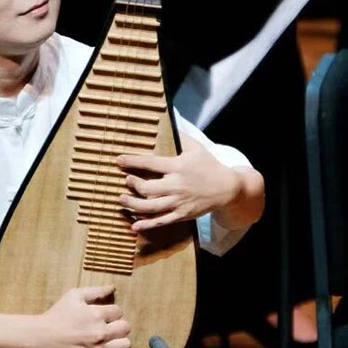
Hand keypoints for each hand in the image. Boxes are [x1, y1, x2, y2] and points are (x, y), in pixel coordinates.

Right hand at [35, 286, 130, 347]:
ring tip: (110, 335)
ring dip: (119, 338)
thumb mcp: (74, 295)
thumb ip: (96, 291)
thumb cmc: (59, 313)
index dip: (112, 310)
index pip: (119, 311)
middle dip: (118, 323)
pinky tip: (105, 345)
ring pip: (125, 345)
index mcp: (96, 315)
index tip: (102, 312)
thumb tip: (113, 287)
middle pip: (126, 327)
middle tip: (108, 323)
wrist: (44, 336)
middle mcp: (100, 334)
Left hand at [117, 136, 239, 232]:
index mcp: (178, 167)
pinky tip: (134, 226)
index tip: (119, 160)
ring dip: (133, 204)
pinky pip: (161, 221)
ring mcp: (178, 202)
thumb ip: (181, 136)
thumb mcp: (196, 147)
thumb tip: (169, 122)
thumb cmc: (209, 166)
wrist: (227, 188)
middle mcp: (176, 185)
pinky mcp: (181, 215)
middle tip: (126, 180)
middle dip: (132, 184)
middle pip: (147, 188)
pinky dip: (146, 225)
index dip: (132, 161)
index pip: (150, 163)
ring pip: (150, 207)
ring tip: (122, 199)